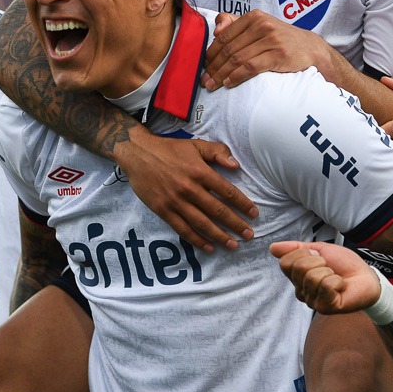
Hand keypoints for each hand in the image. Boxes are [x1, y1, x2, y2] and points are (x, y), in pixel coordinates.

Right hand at [116, 134, 256, 251]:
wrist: (137, 153)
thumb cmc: (169, 149)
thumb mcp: (195, 144)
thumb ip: (218, 152)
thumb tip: (236, 166)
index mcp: (200, 172)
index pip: (228, 192)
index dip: (243, 204)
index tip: (254, 214)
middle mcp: (189, 189)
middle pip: (218, 211)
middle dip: (236, 224)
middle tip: (249, 235)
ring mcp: (175, 202)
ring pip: (202, 224)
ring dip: (220, 236)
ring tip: (233, 245)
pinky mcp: (163, 211)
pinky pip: (183, 229)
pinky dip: (197, 240)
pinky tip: (208, 247)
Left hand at [201, 10, 336, 89]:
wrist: (310, 49)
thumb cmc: (281, 39)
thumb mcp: (260, 25)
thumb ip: (236, 23)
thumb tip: (215, 30)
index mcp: (254, 17)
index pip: (224, 36)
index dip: (211, 52)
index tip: (203, 65)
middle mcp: (262, 25)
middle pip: (229, 49)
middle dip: (213, 66)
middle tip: (204, 79)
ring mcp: (271, 40)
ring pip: (237, 59)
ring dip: (221, 74)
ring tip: (212, 84)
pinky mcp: (278, 55)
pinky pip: (250, 67)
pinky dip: (237, 76)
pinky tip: (229, 83)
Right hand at [270, 240, 382, 313]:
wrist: (366, 277)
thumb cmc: (344, 264)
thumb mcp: (319, 249)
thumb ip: (296, 249)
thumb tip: (272, 248)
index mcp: (296, 277)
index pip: (286, 262)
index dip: (304, 253)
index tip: (318, 257)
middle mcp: (300, 291)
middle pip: (299, 267)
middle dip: (319, 261)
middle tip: (330, 268)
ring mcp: (312, 301)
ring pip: (313, 277)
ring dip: (330, 272)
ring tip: (336, 278)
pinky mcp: (325, 308)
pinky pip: (326, 286)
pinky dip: (338, 281)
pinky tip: (341, 287)